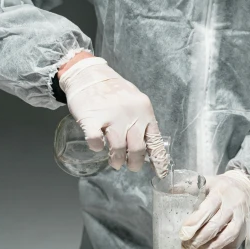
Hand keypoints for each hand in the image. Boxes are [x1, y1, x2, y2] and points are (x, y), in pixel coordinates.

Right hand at [59, 56, 166, 174]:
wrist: (89, 74)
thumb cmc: (114, 90)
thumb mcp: (135, 101)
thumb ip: (141, 121)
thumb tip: (148, 147)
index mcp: (144, 111)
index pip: (154, 140)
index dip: (158, 160)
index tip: (160, 173)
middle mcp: (130, 115)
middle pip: (137, 149)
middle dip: (135, 163)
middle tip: (131, 166)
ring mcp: (111, 116)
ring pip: (118, 149)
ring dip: (117, 160)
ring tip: (115, 162)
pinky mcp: (91, 118)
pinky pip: (95, 141)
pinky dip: (96, 147)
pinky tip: (97, 147)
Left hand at [179, 171, 249, 248]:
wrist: (246, 188)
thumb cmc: (220, 186)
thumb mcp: (206, 181)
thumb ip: (188, 186)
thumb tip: (167, 191)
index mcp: (220, 191)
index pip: (208, 208)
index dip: (195, 222)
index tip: (183, 234)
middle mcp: (232, 204)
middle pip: (216, 224)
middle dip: (199, 239)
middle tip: (185, 247)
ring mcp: (241, 218)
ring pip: (228, 236)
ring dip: (211, 247)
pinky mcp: (245, 229)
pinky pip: (235, 244)